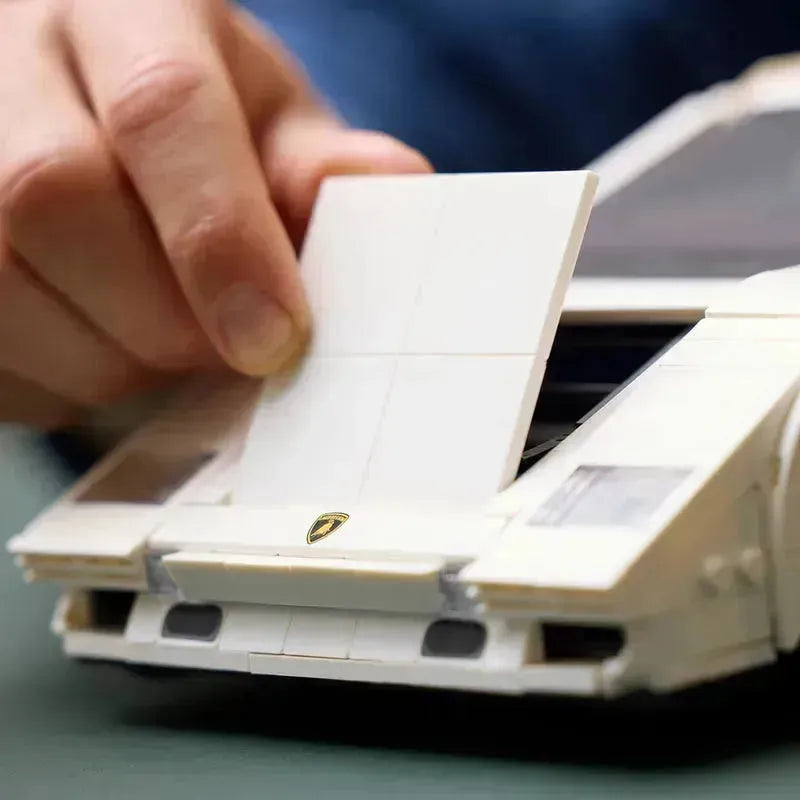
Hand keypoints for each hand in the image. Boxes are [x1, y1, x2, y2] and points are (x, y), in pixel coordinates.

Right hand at [0, 0, 430, 427]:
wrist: (72, 106)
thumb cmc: (188, 118)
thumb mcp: (260, 118)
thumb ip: (312, 164)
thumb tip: (394, 186)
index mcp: (124, 10)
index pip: (161, 108)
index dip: (221, 239)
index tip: (274, 339)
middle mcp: (12, 60)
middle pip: (56, 199)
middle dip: (161, 318)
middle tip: (222, 350)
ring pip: (2, 285)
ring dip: (106, 358)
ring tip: (159, 345)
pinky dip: (54, 379)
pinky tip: (98, 347)